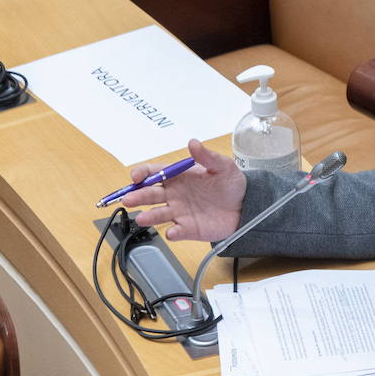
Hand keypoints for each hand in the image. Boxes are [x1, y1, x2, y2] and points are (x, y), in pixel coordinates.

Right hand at [124, 138, 245, 241]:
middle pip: (149, 194)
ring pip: (158, 214)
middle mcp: (174, 194)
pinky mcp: (188, 229)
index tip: (136, 176)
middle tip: (129, 198)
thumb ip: (207, 156)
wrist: (246, 206)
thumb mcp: (223, 167)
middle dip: (137, 196)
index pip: (154, 173)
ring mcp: (179, 212)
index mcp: (178, 176)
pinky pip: (176, 232)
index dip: (142, 173)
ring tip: (142, 218)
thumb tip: (193, 143)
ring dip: (149, 216)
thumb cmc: (231, 184)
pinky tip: (172, 232)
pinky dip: (172, 233)